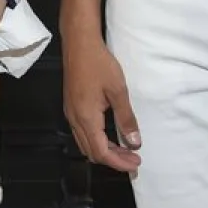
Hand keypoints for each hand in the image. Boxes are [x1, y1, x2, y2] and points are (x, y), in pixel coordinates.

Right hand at [61, 34, 140, 172]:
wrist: (79, 43)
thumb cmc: (99, 63)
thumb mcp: (118, 91)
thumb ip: (126, 118)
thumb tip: (134, 142)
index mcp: (86, 118)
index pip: (101, 152)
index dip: (119, 163)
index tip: (136, 163)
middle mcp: (75, 119)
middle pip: (91, 152)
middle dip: (113, 160)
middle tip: (133, 158)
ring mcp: (71, 112)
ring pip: (85, 143)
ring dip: (105, 151)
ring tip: (125, 149)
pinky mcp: (71, 106)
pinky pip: (82, 133)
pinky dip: (97, 140)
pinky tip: (110, 134)